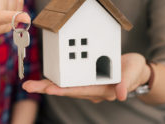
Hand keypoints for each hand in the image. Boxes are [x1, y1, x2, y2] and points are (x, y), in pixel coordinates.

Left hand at [23, 53, 150, 102]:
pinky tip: (44, 76)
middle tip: (29, 86)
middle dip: (48, 88)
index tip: (49, 89)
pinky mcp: (85, 76)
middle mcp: (91, 88)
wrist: (135, 69)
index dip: (64, 89)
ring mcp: (87, 83)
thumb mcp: (133, 72)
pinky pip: (68, 77)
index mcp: (102, 89)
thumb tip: (120, 96)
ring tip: (30, 84)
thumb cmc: (134, 70)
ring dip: (47, 84)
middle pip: (66, 89)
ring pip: (64, 85)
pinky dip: (56, 77)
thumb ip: (126, 82)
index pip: (79, 90)